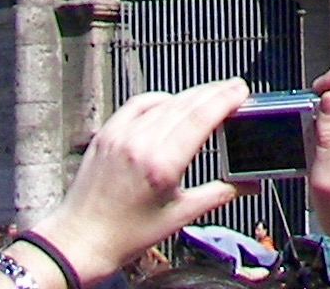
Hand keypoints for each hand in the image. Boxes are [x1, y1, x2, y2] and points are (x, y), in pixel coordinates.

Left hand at [36, 78, 249, 278]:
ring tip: (207, 98)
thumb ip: (218, 194)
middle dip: (213, 94)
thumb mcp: (179, 216)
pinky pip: (137, 105)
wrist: (81, 240)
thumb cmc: (125, 234)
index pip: (200, 117)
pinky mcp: (106, 133)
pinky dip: (158, 100)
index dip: (224, 99)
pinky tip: (169, 104)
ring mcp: (120, 135)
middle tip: (233, 89)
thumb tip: (247, 184)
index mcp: (161, 165)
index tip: (240, 90)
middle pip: (185, 104)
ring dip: (189, 96)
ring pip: (163, 102)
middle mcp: (140, 143)